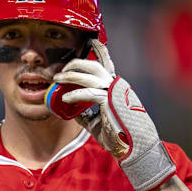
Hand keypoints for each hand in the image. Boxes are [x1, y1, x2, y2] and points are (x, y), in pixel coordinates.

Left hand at [52, 40, 175, 190]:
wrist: (134, 148)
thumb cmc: (119, 136)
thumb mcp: (98, 121)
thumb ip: (85, 113)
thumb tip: (71, 110)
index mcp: (116, 87)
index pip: (107, 63)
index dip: (99, 50)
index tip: (90, 42)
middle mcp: (117, 85)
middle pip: (94, 65)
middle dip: (76, 63)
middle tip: (61, 70)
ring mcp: (115, 92)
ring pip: (90, 75)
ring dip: (71, 75)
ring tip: (57, 79)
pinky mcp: (110, 101)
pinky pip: (88, 93)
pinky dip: (74, 94)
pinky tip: (64, 99)